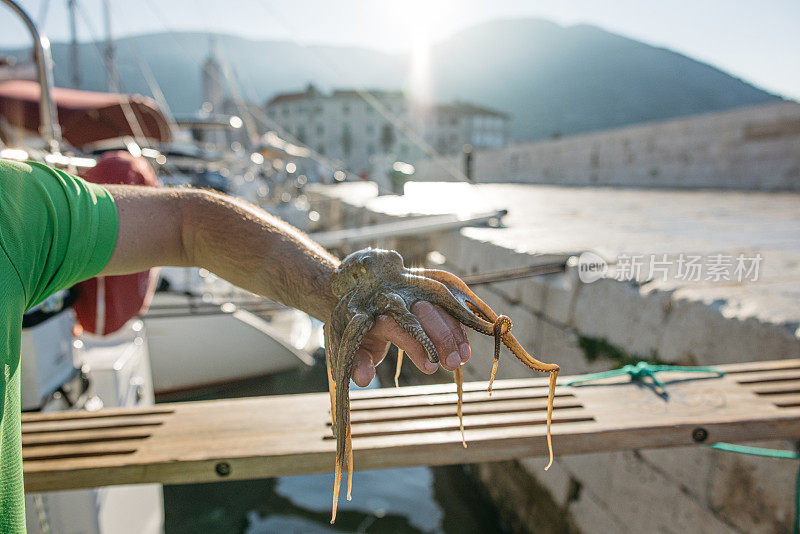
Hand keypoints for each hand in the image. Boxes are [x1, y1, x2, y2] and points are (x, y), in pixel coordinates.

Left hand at [351, 301, 470, 386]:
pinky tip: (464, 342)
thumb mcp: (352, 347)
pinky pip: (446, 299)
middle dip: (442, 338)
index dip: (417, 347)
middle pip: (425, 312)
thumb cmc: (355, 328)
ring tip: (463, 358)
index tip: (430, 368)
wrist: (353, 292)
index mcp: (375, 311)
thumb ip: (358, 363)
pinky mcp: (423, 288)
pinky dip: (457, 320)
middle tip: (453, 364)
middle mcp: (396, 296)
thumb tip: (364, 379)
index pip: (400, 326)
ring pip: (439, 304)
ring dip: (454, 331)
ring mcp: (412, 290)